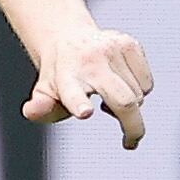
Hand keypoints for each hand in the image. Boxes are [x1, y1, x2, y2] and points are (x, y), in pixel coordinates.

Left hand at [22, 23, 153, 148]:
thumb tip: (32, 112)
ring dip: (130, 107)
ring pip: (138, 95)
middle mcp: (89, 62)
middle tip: (131, 141)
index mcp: (65, 77)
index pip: (72, 93)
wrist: (67, 38)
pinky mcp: (130, 45)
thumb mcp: (44, 93)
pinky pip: (147, 83)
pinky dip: (139, 92)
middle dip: (133, 126)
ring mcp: (111, 51)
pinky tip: (121, 86)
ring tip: (109, 101)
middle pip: (124, 101)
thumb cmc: (59, 74)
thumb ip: (40, 109)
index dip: (79, 103)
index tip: (84, 112)